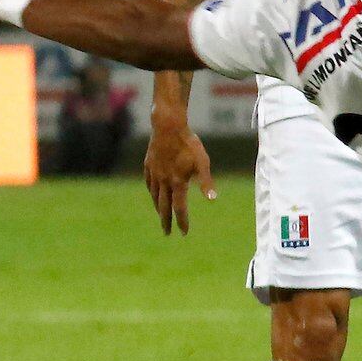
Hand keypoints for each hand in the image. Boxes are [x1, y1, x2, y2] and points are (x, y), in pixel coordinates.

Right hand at [143, 118, 215, 234]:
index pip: (179, 208)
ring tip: (161, 216)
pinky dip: (151, 192)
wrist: (168, 127)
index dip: (182, 221)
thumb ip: (206, 182)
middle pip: (164, 206)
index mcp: (177, 182)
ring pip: (155, 196)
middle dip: (166, 221)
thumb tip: (213, 199)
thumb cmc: (189, 144)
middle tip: (167, 233)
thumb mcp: (202, 162)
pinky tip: (153, 194)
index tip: (184, 233)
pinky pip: (148, 183)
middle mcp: (163, 181)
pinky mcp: (148, 165)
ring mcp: (154, 173)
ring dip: (158, 208)